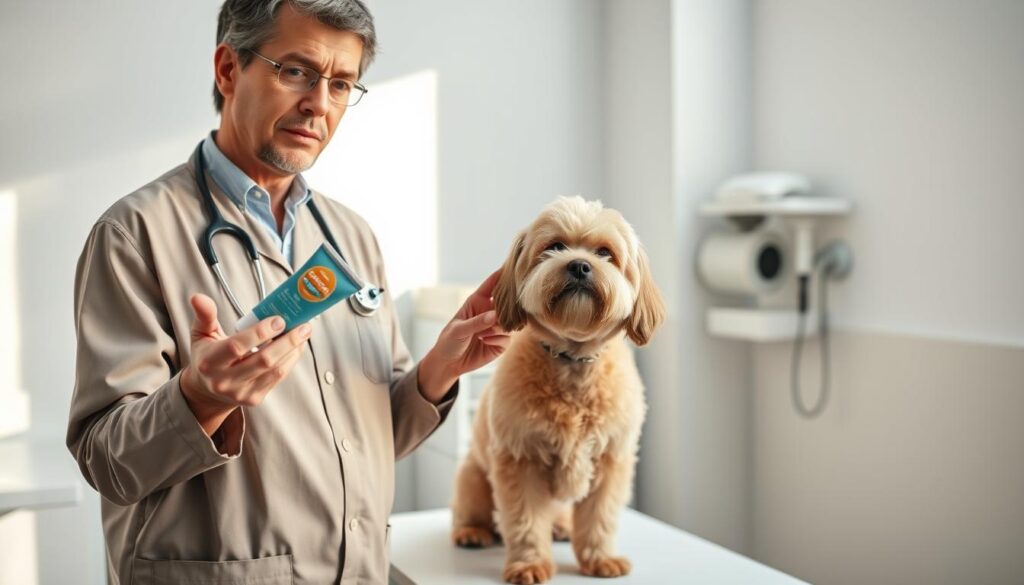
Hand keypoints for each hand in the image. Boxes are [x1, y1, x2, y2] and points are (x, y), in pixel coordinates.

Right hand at [180, 293, 311, 434]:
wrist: (206, 391)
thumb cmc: (207, 356)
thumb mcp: (201, 334)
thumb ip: (204, 315)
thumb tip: (198, 297)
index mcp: (209, 362)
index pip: (237, 346)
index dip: (260, 332)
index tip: (279, 319)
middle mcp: (224, 381)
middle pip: (263, 360)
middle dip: (287, 341)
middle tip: (302, 325)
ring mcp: (241, 393)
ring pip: (275, 370)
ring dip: (294, 350)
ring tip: (304, 333)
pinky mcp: (255, 399)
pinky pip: (278, 378)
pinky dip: (291, 360)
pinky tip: (297, 347)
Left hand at [418, 269, 511, 401]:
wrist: (449, 363)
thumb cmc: (449, 341)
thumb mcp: (458, 330)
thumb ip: (476, 322)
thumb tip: (495, 315)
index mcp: (477, 301)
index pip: (492, 284)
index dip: (502, 274)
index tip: (512, 265)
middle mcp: (489, 311)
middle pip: (507, 301)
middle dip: (509, 305)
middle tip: (502, 312)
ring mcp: (496, 326)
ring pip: (510, 321)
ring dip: (499, 327)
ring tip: (483, 334)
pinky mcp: (501, 341)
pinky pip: (507, 337)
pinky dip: (497, 339)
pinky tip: (485, 342)